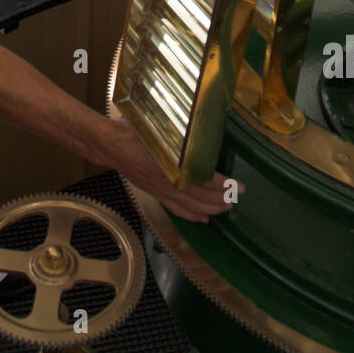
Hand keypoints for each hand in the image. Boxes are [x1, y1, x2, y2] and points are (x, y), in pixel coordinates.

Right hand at [111, 123, 242, 222]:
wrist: (113, 146)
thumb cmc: (136, 134)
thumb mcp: (161, 132)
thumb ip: (180, 140)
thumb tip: (200, 137)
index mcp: (174, 166)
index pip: (206, 180)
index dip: (225, 185)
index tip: (240, 186)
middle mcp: (170, 182)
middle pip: (202, 197)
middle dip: (222, 200)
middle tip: (236, 199)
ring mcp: (163, 191)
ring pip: (192, 207)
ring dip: (211, 209)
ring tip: (226, 209)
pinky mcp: (156, 195)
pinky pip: (177, 210)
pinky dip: (192, 217)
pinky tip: (203, 219)